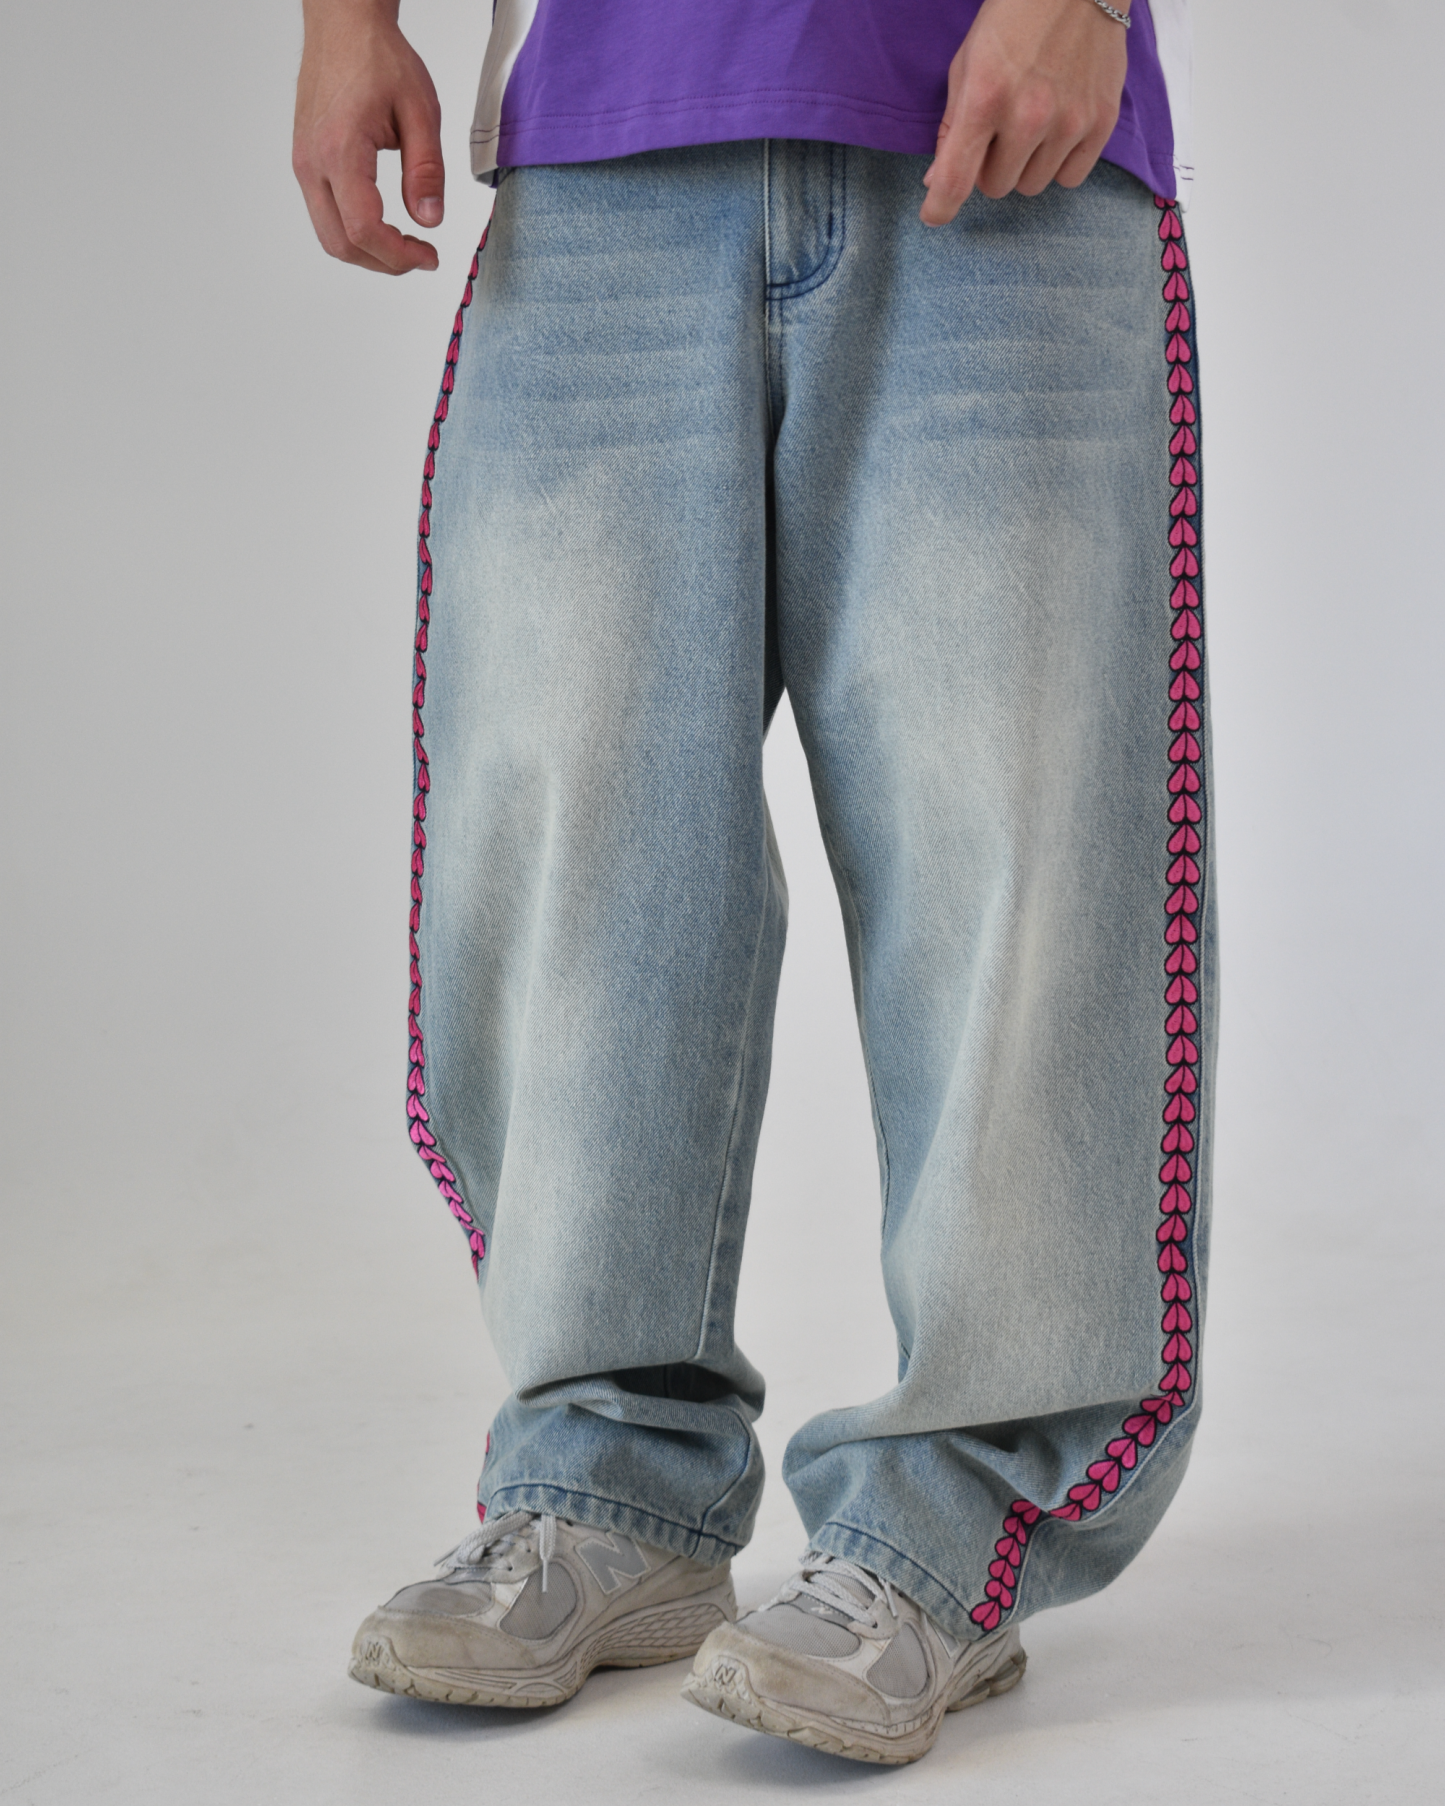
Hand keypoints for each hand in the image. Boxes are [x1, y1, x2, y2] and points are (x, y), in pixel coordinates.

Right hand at [293, 0, 444, 273]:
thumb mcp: (420, 111)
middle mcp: (312, 162)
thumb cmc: (377, 57)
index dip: (399, 255)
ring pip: (329, 235)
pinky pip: (325, 214)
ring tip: (406, 245)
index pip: (364, 229)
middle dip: (384, 262)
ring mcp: (304, 163)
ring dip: (368, 252)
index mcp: (340, 150)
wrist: (342, 25)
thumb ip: (426, 170)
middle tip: (420, 257)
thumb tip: (429, 220)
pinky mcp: (305, 162)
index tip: (429, 256)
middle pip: (340, 243)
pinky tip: (384, 224)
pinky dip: (355, 232)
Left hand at [921, 0, 1127, 224]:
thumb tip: (937, 183)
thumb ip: (952, 127)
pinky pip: (1070, 178)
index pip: (956, 180)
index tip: (934, 214)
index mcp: (985, 98)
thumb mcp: (967, 64)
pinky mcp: (1101, 122)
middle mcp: (1028, 116)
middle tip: (998, 132)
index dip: (940, 207)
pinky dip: (1059, 163)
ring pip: (1032, 186)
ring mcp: (1069, 121)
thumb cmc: (1014, 19)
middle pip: (996, 187)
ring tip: (1031, 124)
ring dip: (1025, 166)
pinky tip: (1058, 129)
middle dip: (991, 167)